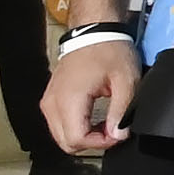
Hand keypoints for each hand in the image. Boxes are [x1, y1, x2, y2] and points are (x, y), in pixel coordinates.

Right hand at [45, 31, 138, 156]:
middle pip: (66, 143)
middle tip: (113, 130)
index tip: (118, 134)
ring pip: (60, 136)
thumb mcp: (125, 80)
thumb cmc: (110, 51)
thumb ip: (121, 111)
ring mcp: (48, 102)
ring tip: (105, 124)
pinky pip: (59, 125)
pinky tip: (93, 119)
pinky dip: (75, 128)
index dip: (100, 143)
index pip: (76, 139)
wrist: (94, 31)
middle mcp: (52, 104)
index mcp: (69, 99)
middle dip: (92, 142)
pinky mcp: (50, 99)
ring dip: (83, 137)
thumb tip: (119, 135)